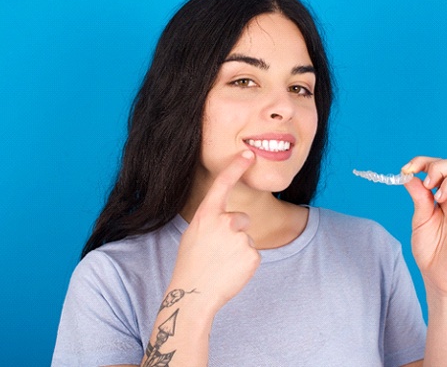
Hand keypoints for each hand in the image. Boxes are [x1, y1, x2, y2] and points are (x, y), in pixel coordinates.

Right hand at [171, 150, 260, 312]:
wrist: (193, 295)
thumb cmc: (191, 264)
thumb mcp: (194, 234)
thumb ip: (211, 220)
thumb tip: (231, 219)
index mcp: (206, 215)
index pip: (223, 184)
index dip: (236, 167)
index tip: (248, 154)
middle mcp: (224, 222)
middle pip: (241, 218)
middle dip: (235, 232)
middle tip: (217, 252)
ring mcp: (240, 238)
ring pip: (247, 238)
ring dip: (239, 249)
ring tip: (222, 263)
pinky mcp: (252, 255)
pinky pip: (253, 254)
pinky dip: (245, 263)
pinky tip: (231, 271)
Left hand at [403, 156, 446, 296]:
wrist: (442, 278)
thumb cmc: (431, 252)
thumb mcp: (421, 219)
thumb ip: (419, 197)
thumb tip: (407, 174)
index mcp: (443, 194)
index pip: (437, 165)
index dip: (423, 161)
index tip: (407, 169)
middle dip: (439, 167)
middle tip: (428, 185)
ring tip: (441, 197)